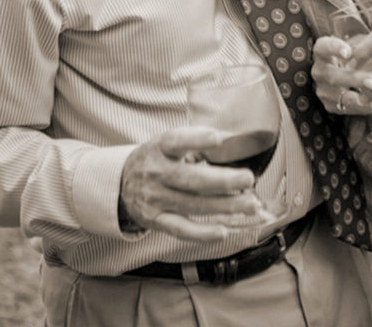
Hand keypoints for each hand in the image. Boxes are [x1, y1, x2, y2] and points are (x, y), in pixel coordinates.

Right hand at [119, 126, 266, 240]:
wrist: (120, 183)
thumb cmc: (156, 158)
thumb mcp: (168, 143)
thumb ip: (196, 141)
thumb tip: (234, 139)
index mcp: (160, 147)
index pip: (176, 141)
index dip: (197, 139)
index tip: (218, 138)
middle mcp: (156, 173)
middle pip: (191, 179)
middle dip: (223, 180)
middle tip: (248, 179)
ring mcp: (155, 199)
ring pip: (193, 205)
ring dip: (224, 206)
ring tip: (250, 205)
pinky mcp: (156, 220)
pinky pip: (181, 229)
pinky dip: (202, 233)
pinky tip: (223, 231)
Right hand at [310, 35, 371, 116]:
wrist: (343, 73)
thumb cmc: (354, 53)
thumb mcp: (356, 43)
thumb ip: (365, 44)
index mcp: (321, 52)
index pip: (324, 47)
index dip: (335, 49)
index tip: (349, 52)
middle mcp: (319, 72)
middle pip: (334, 77)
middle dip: (355, 80)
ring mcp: (324, 91)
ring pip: (346, 98)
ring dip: (369, 99)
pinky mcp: (333, 106)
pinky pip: (355, 111)